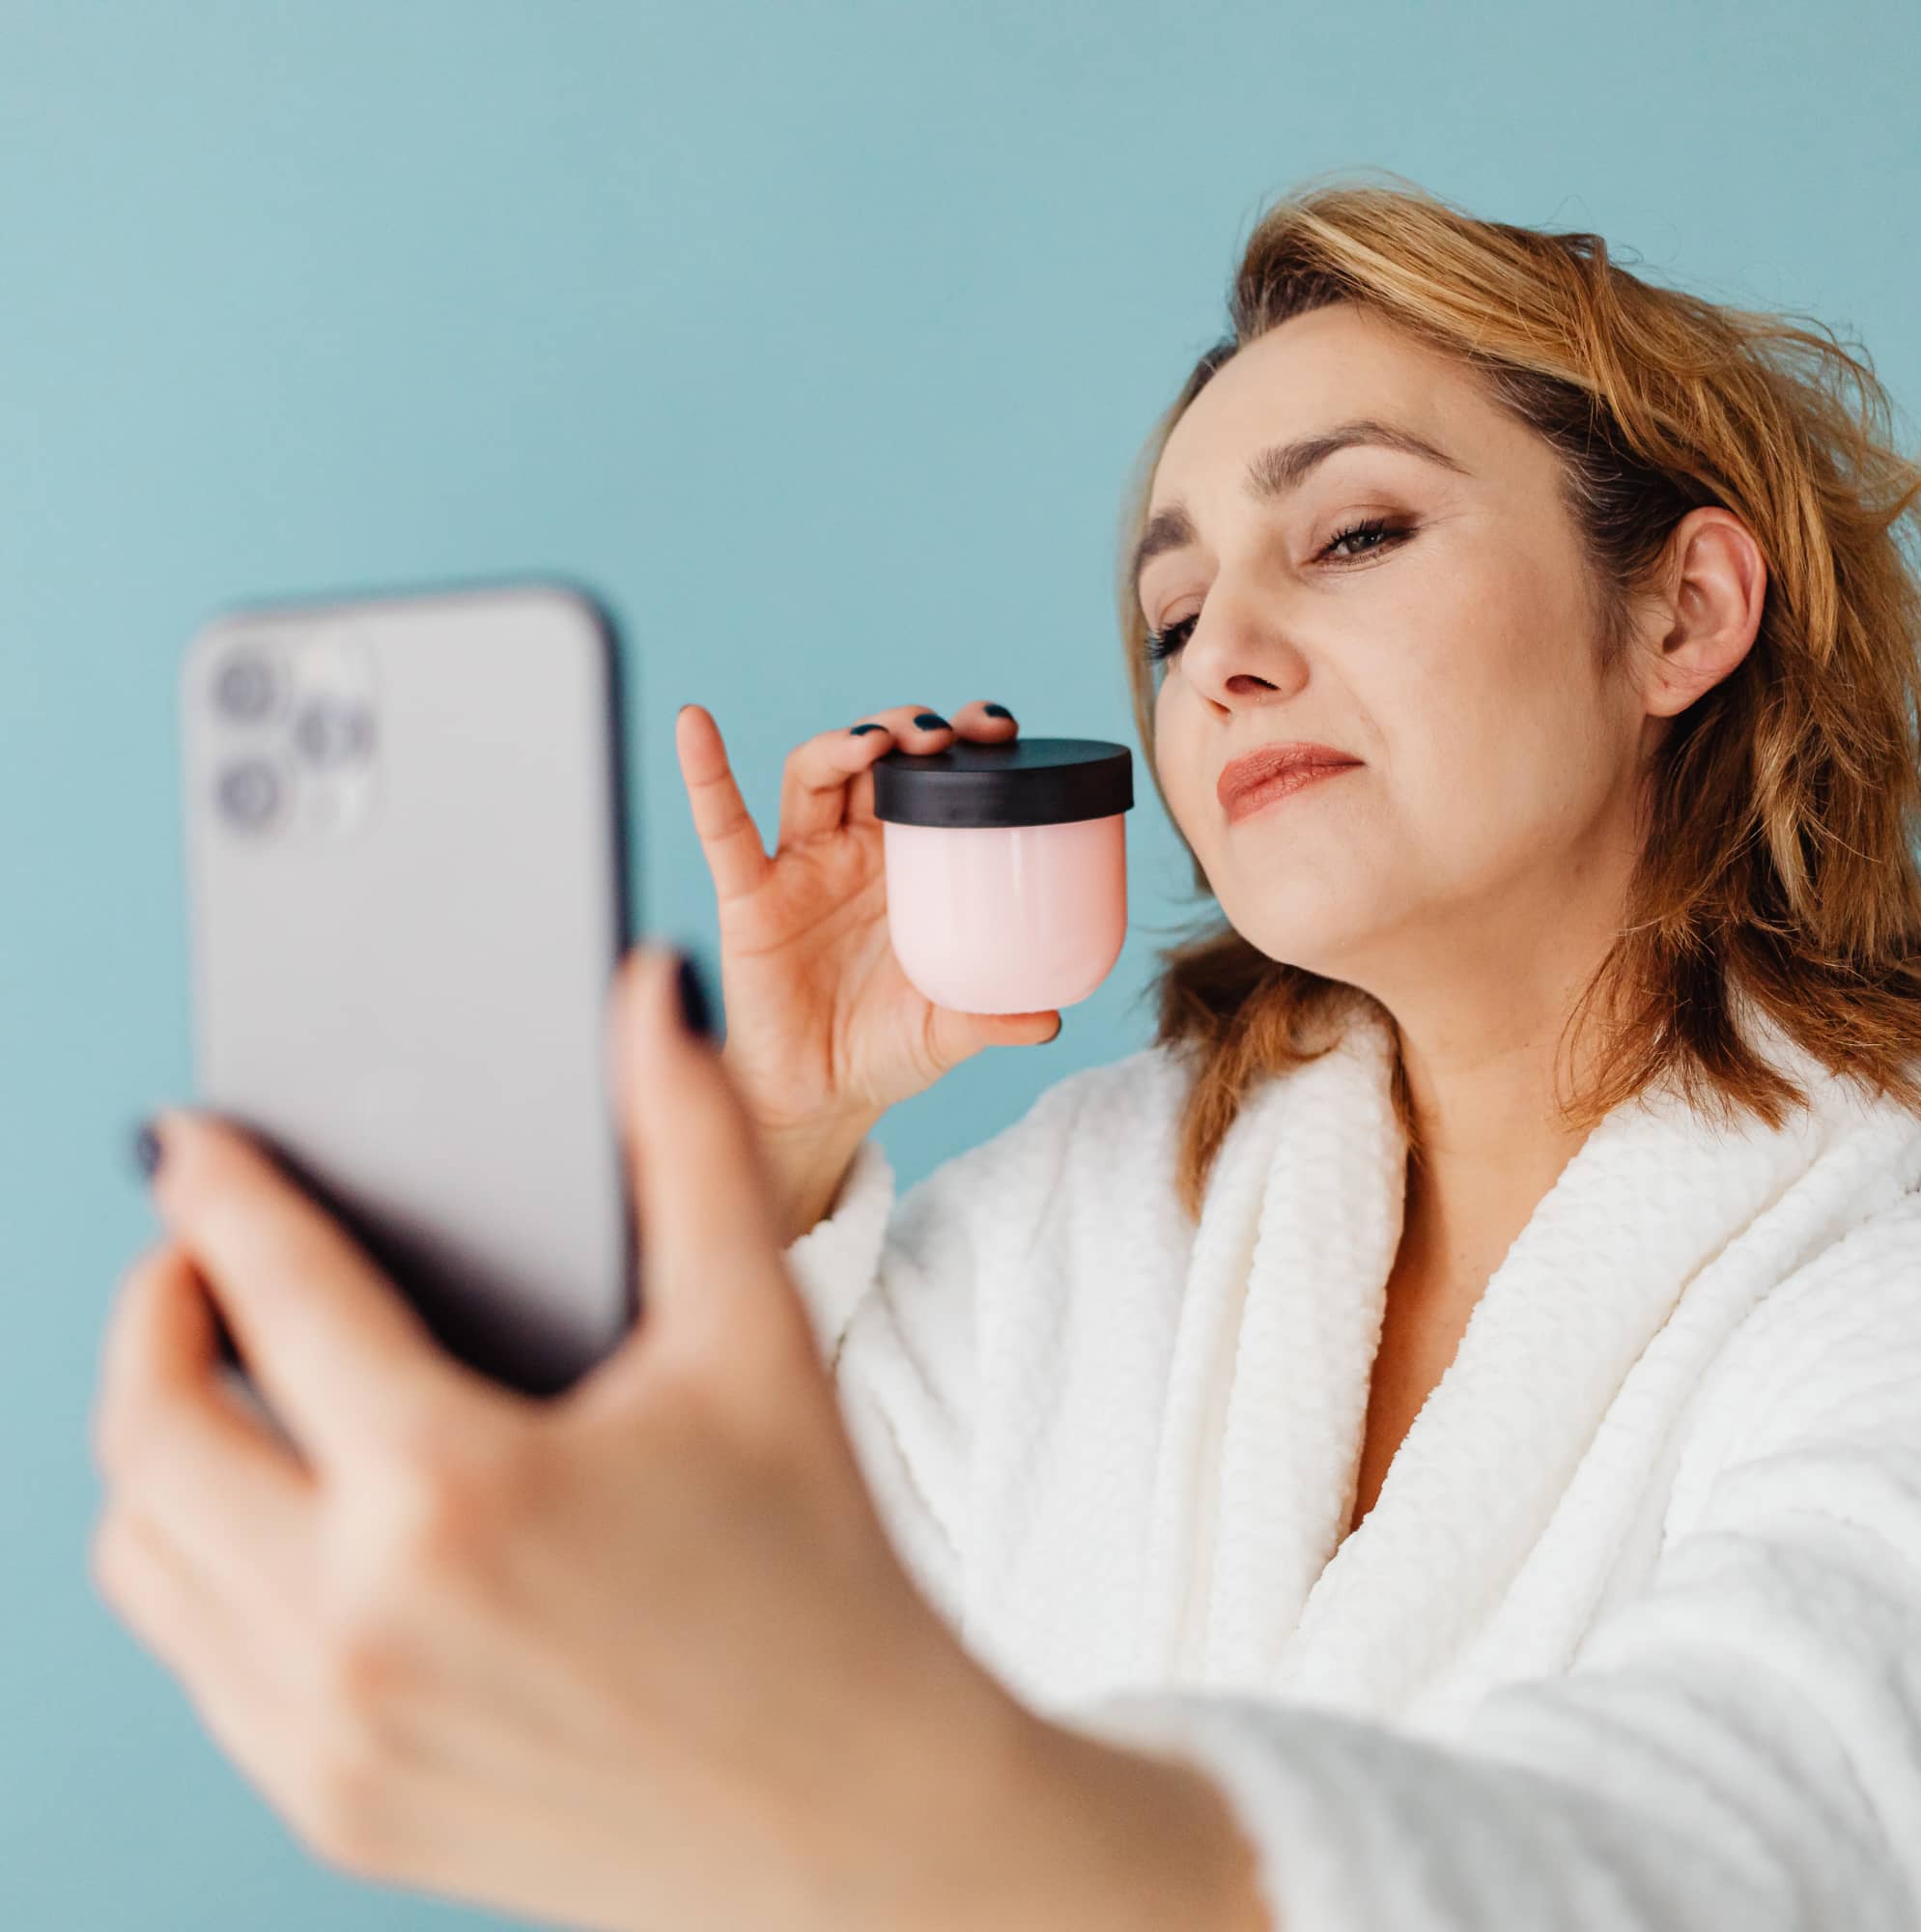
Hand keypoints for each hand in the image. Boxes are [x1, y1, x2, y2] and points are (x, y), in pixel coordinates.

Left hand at [88, 942, 1066, 1931]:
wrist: (858, 1821)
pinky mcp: (334, 1809)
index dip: (221, 1193)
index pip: (278, 1296)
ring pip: (141, 1555)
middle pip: (148, 1431)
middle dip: (149, 1311)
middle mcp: (361, 1626)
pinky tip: (289, 1513)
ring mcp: (330, 1736)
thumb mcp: (756, 1341)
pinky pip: (195, 1658)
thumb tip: (649, 994)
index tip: (190, 1142)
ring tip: (232, 1381)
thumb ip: (690, 1141)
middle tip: (196, 1257)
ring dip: (158, 1444)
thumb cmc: (820, 1573)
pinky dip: (202, 1560)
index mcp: (460, 1491)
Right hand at [676, 703, 1061, 1174]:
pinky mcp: (749, 897)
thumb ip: (994, 1019)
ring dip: (842, 743)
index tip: (996, 727)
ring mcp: (801, 867)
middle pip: (875, 758)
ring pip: (814, 775)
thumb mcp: (948, 1032)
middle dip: (907, 729)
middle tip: (941, 732)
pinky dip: (706, 775)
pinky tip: (696, 726)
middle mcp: (855, 851)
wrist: (819, 1100)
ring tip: (875, 740)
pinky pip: (722, 829)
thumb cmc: (885, 1052)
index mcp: (909, 865)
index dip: (962, 742)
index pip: (935, 778)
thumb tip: (1050, 1018)